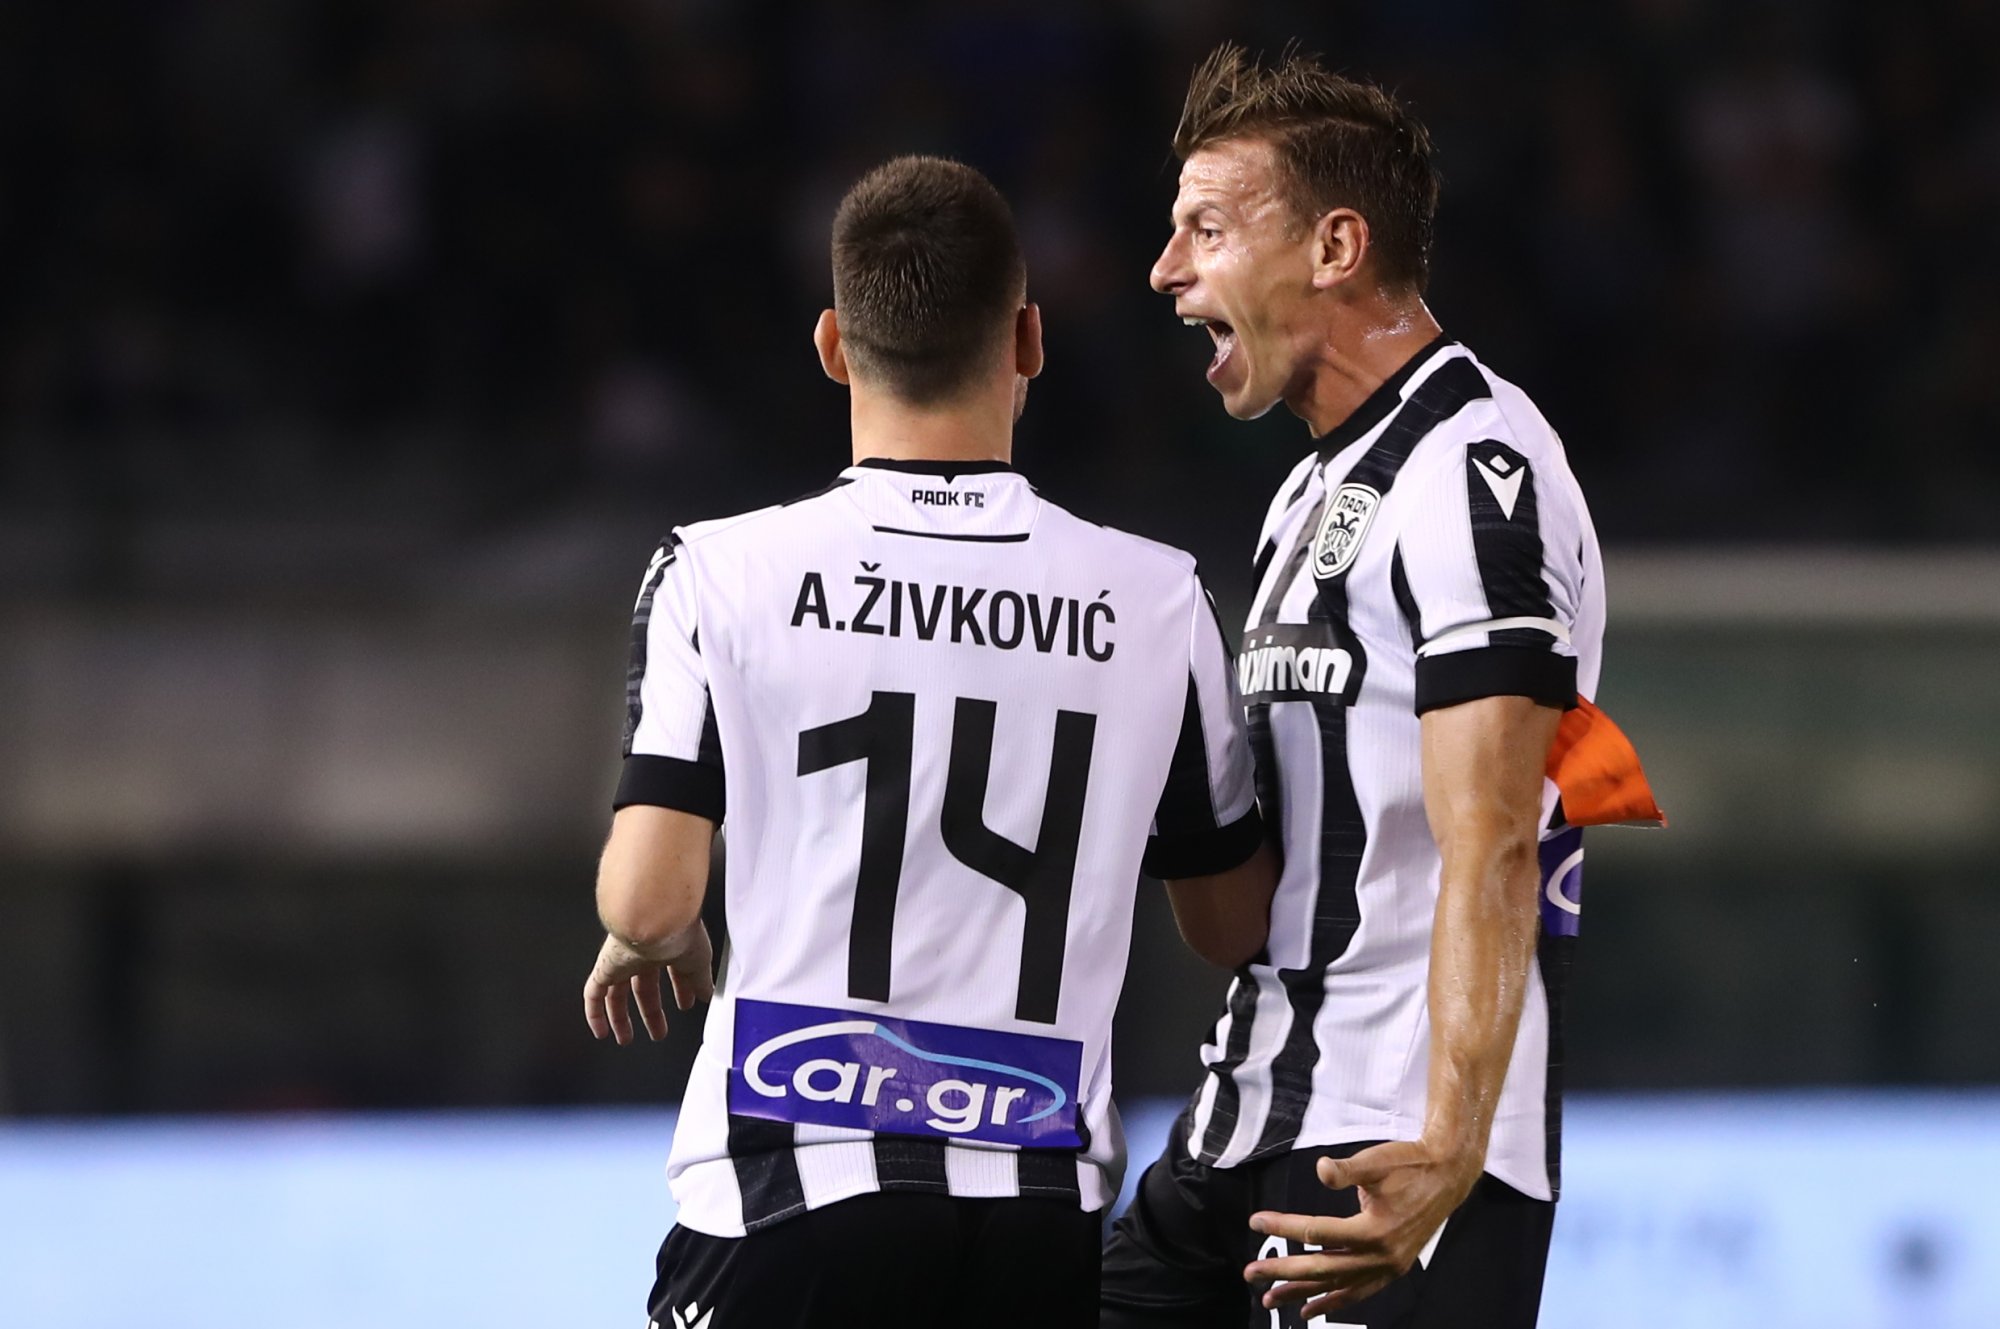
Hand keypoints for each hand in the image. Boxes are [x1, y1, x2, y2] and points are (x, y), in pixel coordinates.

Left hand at [582, 924, 714, 1044]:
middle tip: (657, 1031)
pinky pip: (593, 993)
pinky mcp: (605, 966)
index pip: (671, 972)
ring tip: (626, 1038)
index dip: (678, 991)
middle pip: (643, 987)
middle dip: (651, 1011)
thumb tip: (709, 994)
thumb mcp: (699, 962)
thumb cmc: (679, 929)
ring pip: (616, 993)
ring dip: (620, 1018)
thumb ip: (701, 981)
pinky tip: (600, 1030)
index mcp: (667, 946)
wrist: (657, 917)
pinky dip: (595, 1014)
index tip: (684, 1004)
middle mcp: (642, 952)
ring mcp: (622, 959)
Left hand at [1243, 1138, 1480, 1318]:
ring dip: (1302, 1293)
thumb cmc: (1409, 1163)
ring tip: (1270, 1299)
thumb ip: (1347, 1170)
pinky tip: (1312, 1309)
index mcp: (1374, 1230)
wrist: (1448, 1176)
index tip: (1255, 1220)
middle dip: (1283, 1271)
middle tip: (1250, 1274)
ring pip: (1337, 1286)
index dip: (1283, 1226)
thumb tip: (1320, 1169)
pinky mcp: (1392, 1268)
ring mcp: (1388, 1267)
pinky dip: (1334, 1301)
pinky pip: (1358, 1292)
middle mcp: (1381, 1256)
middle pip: (1321, 1268)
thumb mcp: (1376, 1161)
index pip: (1316, 1232)